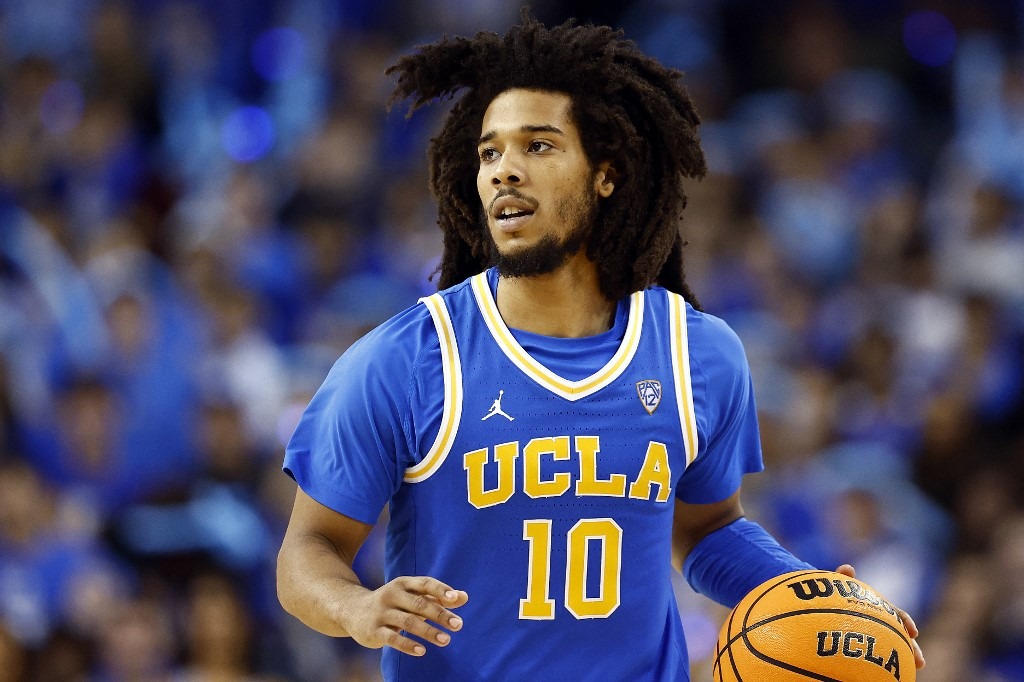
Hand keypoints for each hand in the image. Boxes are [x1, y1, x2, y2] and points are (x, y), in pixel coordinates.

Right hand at [343, 576, 468, 656]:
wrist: (352, 610)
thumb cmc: (392, 603)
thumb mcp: (412, 596)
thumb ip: (437, 597)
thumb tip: (464, 597)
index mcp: (403, 584)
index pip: (424, 583)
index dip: (440, 590)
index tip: (456, 598)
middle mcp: (391, 595)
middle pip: (419, 604)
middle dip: (439, 614)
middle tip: (458, 625)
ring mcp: (381, 613)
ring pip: (408, 622)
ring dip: (428, 631)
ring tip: (446, 640)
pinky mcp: (374, 631)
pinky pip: (392, 638)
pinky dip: (408, 645)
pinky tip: (422, 651)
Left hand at [835, 564, 924, 669]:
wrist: (825, 606)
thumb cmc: (834, 595)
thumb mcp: (838, 587)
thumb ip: (842, 579)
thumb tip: (847, 568)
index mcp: (880, 608)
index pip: (897, 615)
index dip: (906, 622)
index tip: (914, 632)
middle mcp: (882, 622)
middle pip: (901, 636)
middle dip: (913, 648)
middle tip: (920, 661)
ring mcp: (876, 635)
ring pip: (893, 648)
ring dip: (903, 659)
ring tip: (911, 672)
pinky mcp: (866, 646)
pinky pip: (875, 656)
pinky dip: (882, 665)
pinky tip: (883, 676)